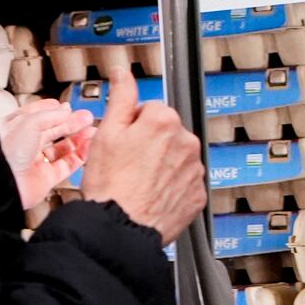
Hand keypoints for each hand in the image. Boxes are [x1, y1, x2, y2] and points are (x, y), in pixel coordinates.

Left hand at [0, 98, 95, 208]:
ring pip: (62, 149)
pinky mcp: (46, 179)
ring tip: (91, 131)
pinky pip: (67, 166)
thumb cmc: (6, 151)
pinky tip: (88, 147)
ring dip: (78, 139)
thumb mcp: (29, 122)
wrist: (3, 182)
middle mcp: (25, 146)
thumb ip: (51, 115)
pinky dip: (79, 156)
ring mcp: (36, 162)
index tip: (67, 106)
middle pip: (53, 131)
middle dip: (71, 123)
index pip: (36, 116)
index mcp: (16, 129)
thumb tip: (65, 110)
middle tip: (86, 117)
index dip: (52, 110)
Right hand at [80, 69, 206, 245]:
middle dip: (150, 143)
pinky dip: (172, 186)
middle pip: (167, 132)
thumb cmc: (110, 185)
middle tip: (128, 164)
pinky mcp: (198, 194)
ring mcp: (195, 169)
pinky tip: (152, 195)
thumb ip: (121, 97)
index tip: (124, 142)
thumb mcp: (107, 133)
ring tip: (139, 182)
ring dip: (162, 164)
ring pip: (176, 156)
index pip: (150, 109)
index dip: (132, 125)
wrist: (119, 230)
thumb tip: (123, 73)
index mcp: (164, 120)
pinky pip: (185, 182)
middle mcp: (186, 141)